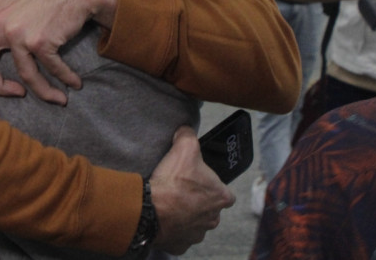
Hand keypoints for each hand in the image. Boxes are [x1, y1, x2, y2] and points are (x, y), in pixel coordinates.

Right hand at [149, 126, 234, 254]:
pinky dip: (173, 228)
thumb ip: (189, 135)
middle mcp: (213, 219)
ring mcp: (197, 234)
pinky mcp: (180, 244)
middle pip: (209, 207)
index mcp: (222, 197)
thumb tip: (187, 130)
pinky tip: (163, 216)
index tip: (197, 179)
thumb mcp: (185, 147)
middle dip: (198, 200)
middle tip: (181, 190)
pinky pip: (179, 235)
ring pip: (195, 222)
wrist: (151, 210)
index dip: (211, 184)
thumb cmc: (173, 181)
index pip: (224, 191)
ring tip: (169, 202)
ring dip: (185, 214)